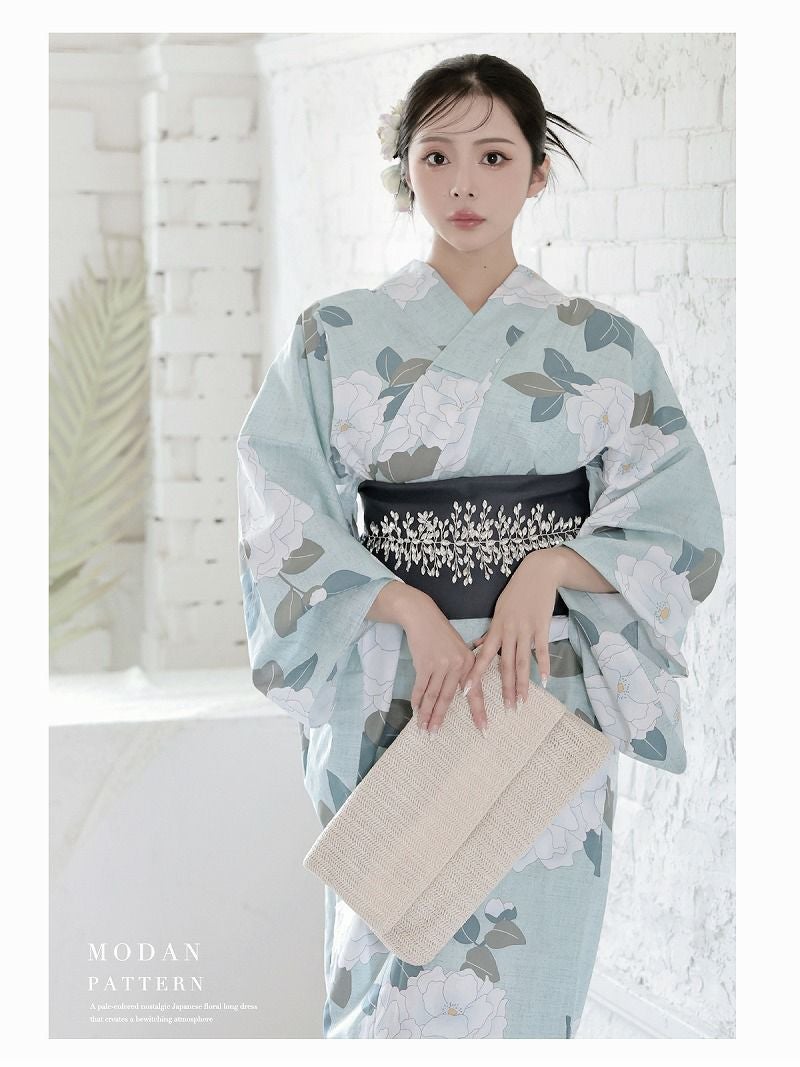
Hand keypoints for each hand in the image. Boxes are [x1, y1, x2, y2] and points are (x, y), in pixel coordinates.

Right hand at [402, 594, 487, 734]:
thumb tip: (459, 695)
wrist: (422, 616)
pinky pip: (421, 688)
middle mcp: (458, 664)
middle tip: (436, 735)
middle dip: (440, 719)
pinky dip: (417, 700)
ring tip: (423, 728)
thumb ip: (460, 671)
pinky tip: (415, 710)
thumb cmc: (440, 634)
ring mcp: (441, 664)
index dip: (478, 712)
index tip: (483, 729)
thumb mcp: (457, 650)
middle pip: (448, 698)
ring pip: (433, 696)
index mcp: (469, 662)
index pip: (474, 692)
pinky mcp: (425, 663)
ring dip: (427, 714)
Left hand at [462, 548, 565, 717]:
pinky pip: (542, 650)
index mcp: (496, 627)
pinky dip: (545, 666)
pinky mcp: (542, 626)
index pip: (483, 656)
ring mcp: (526, 629)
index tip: (465, 692)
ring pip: (523, 661)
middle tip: (505, 708)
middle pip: (505, 665)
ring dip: (523, 683)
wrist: (538, 572)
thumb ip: (491, 631)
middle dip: (505, 688)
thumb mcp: (499, 610)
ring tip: (523, 702)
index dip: (474, 674)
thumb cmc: (516, 592)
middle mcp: (509, 631)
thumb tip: (478, 645)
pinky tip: (545, 681)